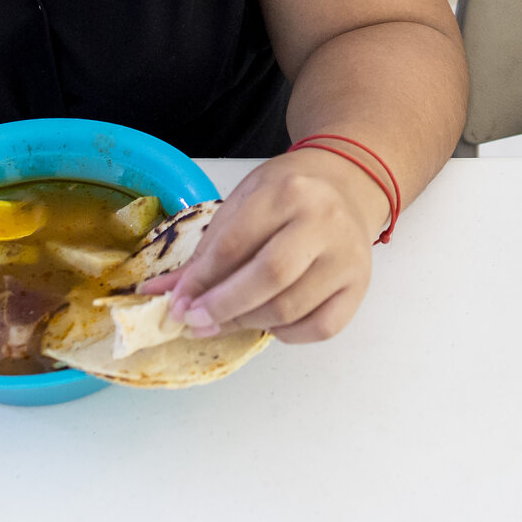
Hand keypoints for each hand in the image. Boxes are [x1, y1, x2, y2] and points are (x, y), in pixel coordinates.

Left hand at [154, 148, 385, 342]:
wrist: (346, 186)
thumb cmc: (287, 195)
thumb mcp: (243, 204)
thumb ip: (208, 250)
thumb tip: (161, 294)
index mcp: (288, 192)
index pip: (235, 244)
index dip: (201, 280)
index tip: (177, 302)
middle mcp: (324, 222)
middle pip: (269, 277)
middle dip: (223, 306)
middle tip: (194, 321)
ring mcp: (347, 257)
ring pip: (291, 308)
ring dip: (248, 323)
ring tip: (224, 321)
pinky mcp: (360, 286)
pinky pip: (321, 328)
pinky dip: (287, 335)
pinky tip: (268, 323)